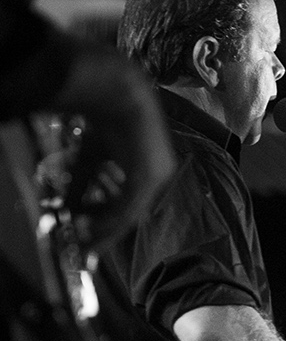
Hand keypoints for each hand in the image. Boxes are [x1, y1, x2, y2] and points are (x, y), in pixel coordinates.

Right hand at [52, 40, 174, 245]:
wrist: (120, 95)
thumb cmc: (106, 120)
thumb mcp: (91, 157)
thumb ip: (82, 184)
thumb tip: (69, 208)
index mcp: (152, 171)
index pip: (132, 204)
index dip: (109, 222)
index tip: (89, 233)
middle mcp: (159, 176)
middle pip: (132, 213)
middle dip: (106, 231)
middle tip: (86, 245)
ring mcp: (157, 177)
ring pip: (130, 213)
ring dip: (105, 228)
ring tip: (84, 239)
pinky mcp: (149, 176)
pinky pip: (128, 206)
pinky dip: (108, 219)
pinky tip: (91, 228)